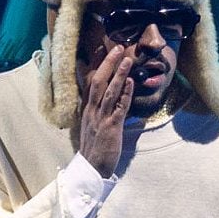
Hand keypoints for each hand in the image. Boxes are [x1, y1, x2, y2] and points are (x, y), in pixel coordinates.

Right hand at [79, 44, 133, 177]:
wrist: (91, 170)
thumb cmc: (95, 150)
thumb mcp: (93, 127)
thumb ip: (98, 112)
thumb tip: (108, 101)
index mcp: (87, 110)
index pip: (90, 82)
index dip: (96, 65)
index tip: (101, 49)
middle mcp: (92, 111)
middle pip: (98, 81)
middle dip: (107, 63)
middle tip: (116, 47)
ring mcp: (100, 118)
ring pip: (108, 91)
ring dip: (118, 74)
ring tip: (126, 59)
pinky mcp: (110, 127)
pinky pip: (119, 107)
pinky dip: (125, 94)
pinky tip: (130, 82)